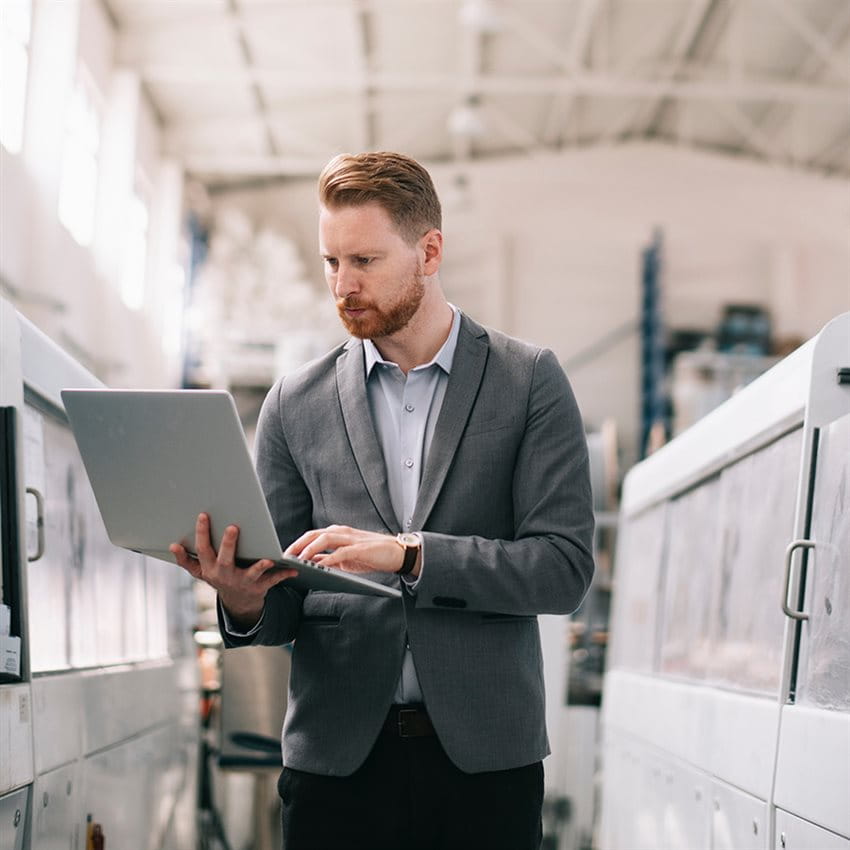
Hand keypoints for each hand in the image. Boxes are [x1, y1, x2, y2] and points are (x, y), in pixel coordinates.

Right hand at [170, 513, 297, 626]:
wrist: (238, 602)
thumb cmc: (219, 577)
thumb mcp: (200, 572)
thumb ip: (186, 560)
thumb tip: (172, 545)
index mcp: (210, 569)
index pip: (203, 549)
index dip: (202, 533)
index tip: (204, 515)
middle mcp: (225, 575)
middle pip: (225, 559)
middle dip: (229, 544)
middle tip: (233, 527)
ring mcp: (243, 581)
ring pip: (251, 573)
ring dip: (260, 566)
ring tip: (267, 560)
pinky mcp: (259, 587)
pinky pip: (273, 580)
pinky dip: (284, 575)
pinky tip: (294, 570)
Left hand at [285, 525, 414, 575]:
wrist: (397, 554)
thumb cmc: (372, 556)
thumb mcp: (347, 558)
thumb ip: (330, 558)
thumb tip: (312, 564)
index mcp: (338, 533)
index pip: (313, 536)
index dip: (297, 544)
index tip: (285, 554)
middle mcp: (342, 532)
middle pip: (314, 534)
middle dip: (298, 544)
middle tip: (285, 556)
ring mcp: (351, 539)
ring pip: (325, 539)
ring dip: (309, 549)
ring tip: (298, 560)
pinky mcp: (360, 549)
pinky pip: (341, 552)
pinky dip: (329, 558)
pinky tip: (319, 566)